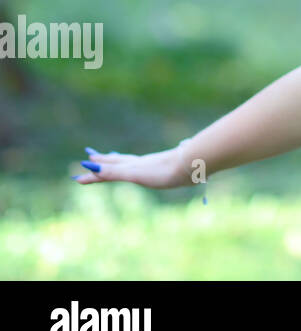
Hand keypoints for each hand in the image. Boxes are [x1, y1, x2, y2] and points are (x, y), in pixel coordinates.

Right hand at [71, 145, 187, 189]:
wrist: (191, 165)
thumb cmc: (162, 171)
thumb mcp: (133, 172)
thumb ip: (113, 170)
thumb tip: (89, 167)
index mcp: (132, 165)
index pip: (108, 168)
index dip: (94, 171)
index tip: (79, 170)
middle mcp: (140, 163)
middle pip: (118, 161)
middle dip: (104, 161)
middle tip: (92, 157)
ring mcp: (153, 165)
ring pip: (131, 162)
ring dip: (120, 162)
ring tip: (114, 158)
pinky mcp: (165, 169)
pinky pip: (145, 167)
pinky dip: (138, 166)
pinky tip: (145, 167)